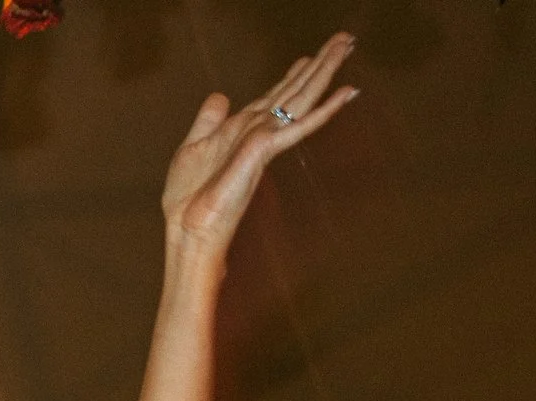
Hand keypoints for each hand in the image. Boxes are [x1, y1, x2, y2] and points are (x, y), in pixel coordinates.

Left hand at [161, 34, 355, 256]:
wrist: (188, 228)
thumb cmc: (188, 199)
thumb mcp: (192, 148)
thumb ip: (207, 121)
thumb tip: (220, 96)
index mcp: (243, 130)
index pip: (274, 96)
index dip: (292, 75)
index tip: (309, 56)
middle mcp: (259, 131)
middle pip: (295, 91)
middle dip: (320, 64)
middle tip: (345, 38)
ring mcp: (265, 140)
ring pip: (302, 98)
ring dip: (325, 71)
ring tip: (347, 44)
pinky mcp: (264, 151)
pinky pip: (300, 125)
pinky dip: (324, 109)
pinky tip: (347, 92)